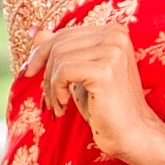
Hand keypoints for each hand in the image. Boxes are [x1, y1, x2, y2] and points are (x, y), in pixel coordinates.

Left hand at [38, 14, 164, 164]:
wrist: (132, 134)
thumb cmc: (106, 106)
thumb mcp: (80, 75)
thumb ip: (62, 51)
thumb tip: (35, 33)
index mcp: (113, 31)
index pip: (65, 34)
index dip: (43, 53)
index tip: (31, 72)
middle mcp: (116, 35)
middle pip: (59, 44)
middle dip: (46, 72)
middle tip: (48, 97)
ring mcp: (112, 51)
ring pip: (59, 58)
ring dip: (50, 86)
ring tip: (58, 105)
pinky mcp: (105, 70)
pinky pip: (63, 72)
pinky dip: (56, 92)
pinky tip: (64, 106)